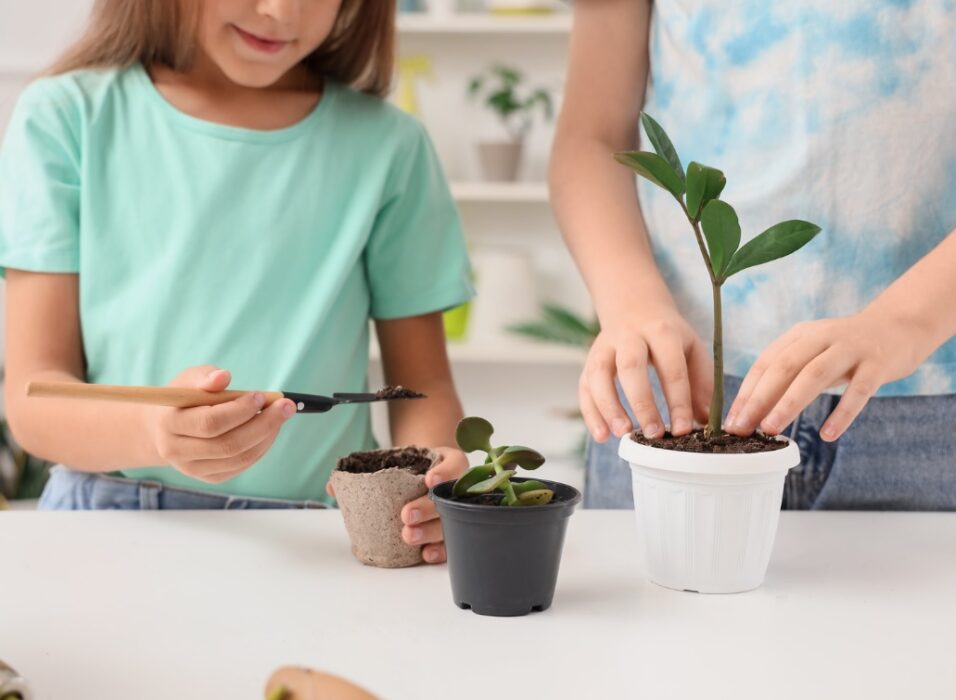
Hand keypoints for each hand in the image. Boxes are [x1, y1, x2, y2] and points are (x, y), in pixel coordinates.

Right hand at [144, 365, 296, 482]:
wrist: (165, 428)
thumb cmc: (184, 398)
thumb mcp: (189, 379)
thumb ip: (206, 376)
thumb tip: (224, 377)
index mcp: (169, 423)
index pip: (210, 423)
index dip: (240, 410)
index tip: (261, 395)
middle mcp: (177, 451)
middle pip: (228, 445)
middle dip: (263, 424)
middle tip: (285, 406)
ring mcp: (193, 469)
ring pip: (239, 458)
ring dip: (267, 436)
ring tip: (280, 416)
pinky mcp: (209, 478)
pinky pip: (241, 466)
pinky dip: (261, 448)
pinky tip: (270, 431)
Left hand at [323, 446, 467, 563]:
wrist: (423, 477)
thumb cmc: (408, 469)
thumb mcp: (393, 461)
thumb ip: (367, 470)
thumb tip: (333, 486)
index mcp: (447, 463)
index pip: (454, 464)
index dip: (444, 472)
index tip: (428, 479)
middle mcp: (456, 487)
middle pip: (451, 499)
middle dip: (428, 508)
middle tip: (406, 515)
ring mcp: (457, 511)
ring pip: (452, 523)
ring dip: (431, 531)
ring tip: (408, 536)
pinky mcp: (452, 532)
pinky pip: (451, 543)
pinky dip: (439, 550)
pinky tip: (425, 554)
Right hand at [581, 308, 712, 441]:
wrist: (634, 306)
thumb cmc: (668, 336)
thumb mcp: (691, 349)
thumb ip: (701, 384)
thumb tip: (705, 421)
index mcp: (662, 332)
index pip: (671, 368)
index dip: (678, 401)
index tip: (682, 430)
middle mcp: (630, 337)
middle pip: (631, 366)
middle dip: (642, 402)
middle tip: (653, 434)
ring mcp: (605, 347)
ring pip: (599, 374)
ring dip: (609, 407)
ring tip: (622, 433)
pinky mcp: (590, 360)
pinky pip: (584, 386)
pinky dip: (590, 412)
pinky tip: (601, 435)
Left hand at [726, 311, 920, 440]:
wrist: (899, 326)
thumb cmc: (846, 350)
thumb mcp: (814, 354)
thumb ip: (788, 377)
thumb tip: (754, 414)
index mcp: (800, 335)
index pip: (765, 363)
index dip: (746, 393)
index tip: (731, 422)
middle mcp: (821, 337)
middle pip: (783, 367)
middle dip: (758, 399)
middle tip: (742, 428)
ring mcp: (850, 349)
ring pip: (814, 375)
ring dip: (789, 403)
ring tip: (771, 430)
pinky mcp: (877, 364)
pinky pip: (858, 390)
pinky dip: (842, 413)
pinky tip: (828, 435)